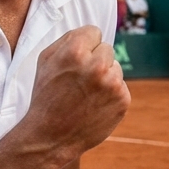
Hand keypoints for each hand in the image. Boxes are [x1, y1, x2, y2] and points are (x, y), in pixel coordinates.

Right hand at [21, 26, 130, 168]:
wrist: (51, 137)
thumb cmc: (46, 96)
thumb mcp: (45, 61)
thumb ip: (68, 39)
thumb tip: (91, 32)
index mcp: (75, 51)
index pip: (94, 32)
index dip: (84, 46)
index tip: (76, 60)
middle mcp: (97, 65)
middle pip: (106, 48)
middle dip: (95, 60)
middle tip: (79, 80)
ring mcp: (112, 84)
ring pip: (115, 67)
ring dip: (104, 77)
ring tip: (85, 94)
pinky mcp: (123, 100)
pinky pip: (120, 86)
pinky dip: (110, 94)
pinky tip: (94, 105)